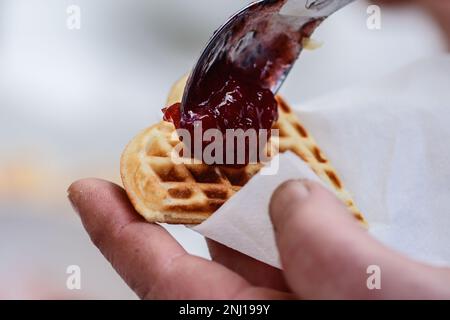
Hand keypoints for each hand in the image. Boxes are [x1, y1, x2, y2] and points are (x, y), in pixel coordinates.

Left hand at [68, 179, 449, 298]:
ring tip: (236, 151)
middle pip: (205, 254)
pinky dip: (289, 206)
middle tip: (173, 152)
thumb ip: (323, 249)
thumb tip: (290, 195)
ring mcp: (302, 298)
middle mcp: (272, 310)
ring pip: (253, 243)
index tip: (85, 190)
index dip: (119, 234)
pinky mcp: (331, 285)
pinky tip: (294, 179)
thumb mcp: (373, 296)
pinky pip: (295, 241)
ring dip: (242, 197)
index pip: (164, 281)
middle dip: (186, 200)